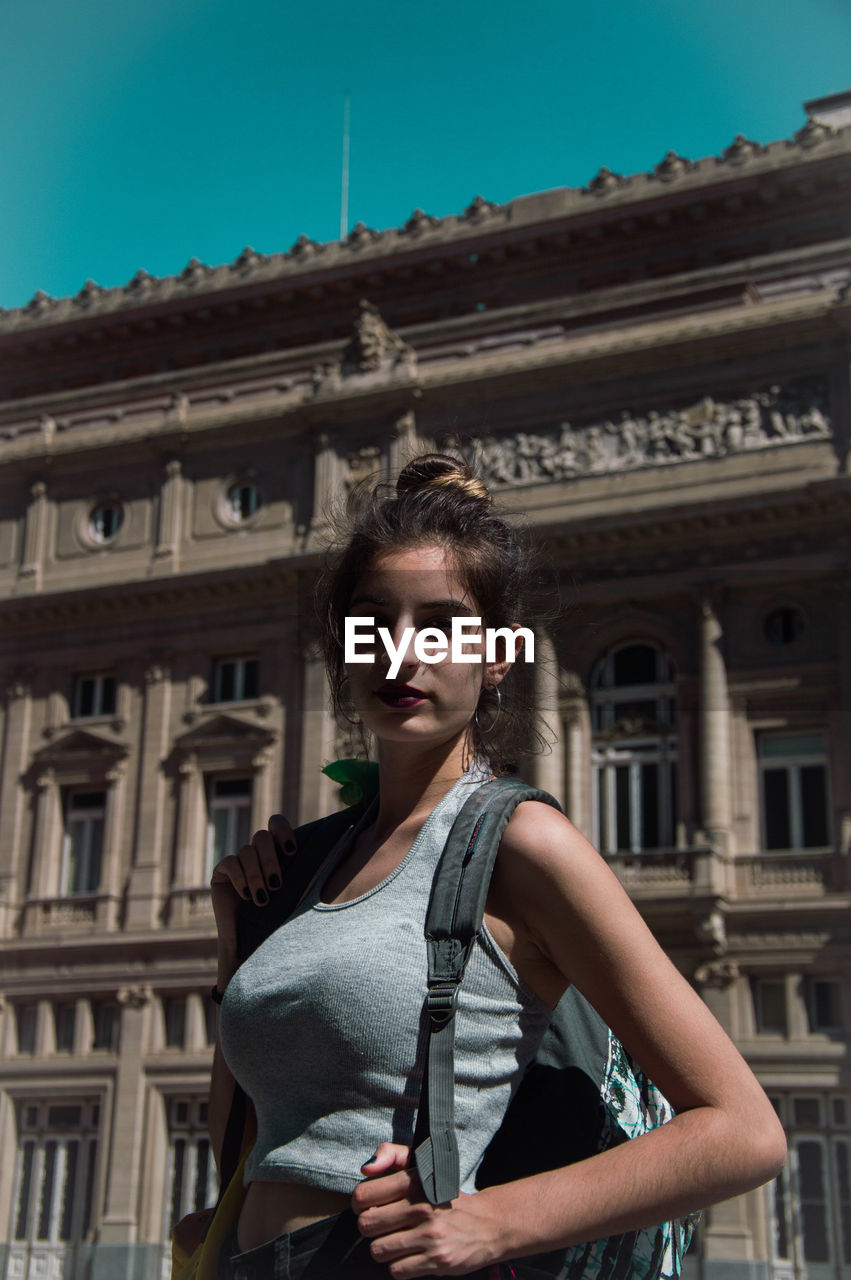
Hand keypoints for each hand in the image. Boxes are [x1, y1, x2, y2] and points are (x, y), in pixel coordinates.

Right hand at [210, 814, 296, 945]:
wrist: (250, 943)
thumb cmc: (279, 920)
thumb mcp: (295, 894)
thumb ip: (307, 873)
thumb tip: (337, 858)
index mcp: (275, 851)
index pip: (276, 823)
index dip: (283, 831)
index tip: (292, 851)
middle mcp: (256, 852)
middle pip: (261, 836)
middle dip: (270, 860)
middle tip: (277, 884)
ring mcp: (238, 860)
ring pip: (247, 851)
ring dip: (257, 876)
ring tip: (263, 899)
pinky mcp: (221, 871)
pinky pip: (230, 863)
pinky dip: (240, 879)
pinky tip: (247, 896)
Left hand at [352, 1143, 503, 1277]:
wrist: (487, 1224)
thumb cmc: (446, 1195)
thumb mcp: (424, 1166)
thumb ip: (392, 1155)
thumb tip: (366, 1168)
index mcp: (415, 1180)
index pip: (363, 1195)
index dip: (359, 1204)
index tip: (368, 1207)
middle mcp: (421, 1207)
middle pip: (366, 1225)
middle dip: (370, 1228)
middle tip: (384, 1227)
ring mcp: (429, 1235)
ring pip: (378, 1250)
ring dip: (384, 1249)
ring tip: (398, 1241)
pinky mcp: (436, 1261)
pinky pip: (396, 1271)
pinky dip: (399, 1266)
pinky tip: (411, 1255)